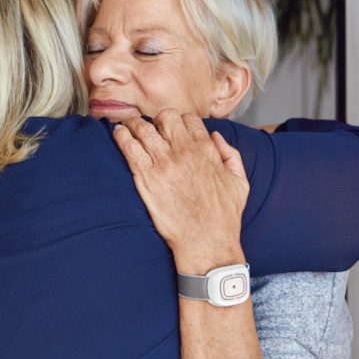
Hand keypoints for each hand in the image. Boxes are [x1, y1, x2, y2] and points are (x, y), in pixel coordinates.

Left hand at [113, 109, 248, 273]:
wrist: (206, 241)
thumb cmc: (223, 216)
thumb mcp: (239, 182)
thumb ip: (231, 154)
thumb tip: (215, 136)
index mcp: (206, 150)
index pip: (188, 119)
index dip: (179, 121)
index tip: (171, 128)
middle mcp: (184, 151)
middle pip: (165, 117)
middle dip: (157, 119)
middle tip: (150, 127)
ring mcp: (164, 163)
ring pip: (143, 128)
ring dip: (134, 124)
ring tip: (128, 126)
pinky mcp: (146, 177)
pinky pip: (129, 147)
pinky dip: (121, 137)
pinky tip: (118, 135)